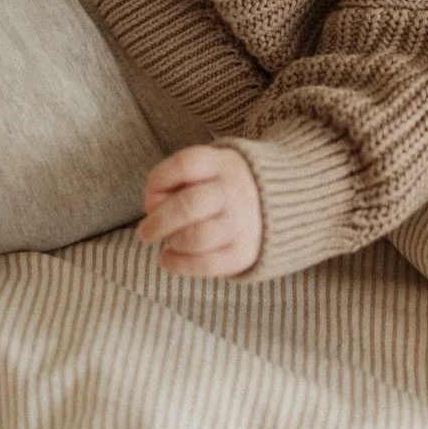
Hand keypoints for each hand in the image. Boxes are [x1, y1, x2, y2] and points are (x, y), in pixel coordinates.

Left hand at [138, 145, 261, 277]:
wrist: (282, 203)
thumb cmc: (226, 185)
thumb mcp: (211, 167)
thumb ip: (178, 179)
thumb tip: (151, 205)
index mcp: (225, 163)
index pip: (185, 165)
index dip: (158, 179)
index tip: (151, 194)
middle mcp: (235, 190)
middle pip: (187, 205)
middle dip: (157, 221)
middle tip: (145, 232)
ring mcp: (242, 222)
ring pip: (195, 238)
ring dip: (172, 241)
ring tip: (168, 241)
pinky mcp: (242, 252)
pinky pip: (204, 265)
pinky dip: (177, 264)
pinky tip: (168, 258)